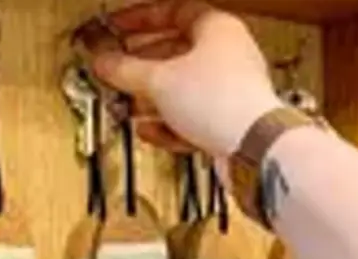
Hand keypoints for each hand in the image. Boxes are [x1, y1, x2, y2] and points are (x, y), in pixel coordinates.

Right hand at [87, 1, 282, 158]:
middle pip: (177, 53)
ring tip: (127, 103)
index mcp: (218, 28)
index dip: (141, 18)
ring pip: (185, 90)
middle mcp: (230, 55)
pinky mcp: (231, 123)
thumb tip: (104, 62)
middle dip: (142, 65)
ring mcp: (232, 91)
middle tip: (116, 69)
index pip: (174, 11)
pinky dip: (171, 124)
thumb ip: (125, 69)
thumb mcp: (158, 80)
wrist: (254, 147)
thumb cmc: (220, 100)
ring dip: (153, 98)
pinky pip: (195, 118)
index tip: (117, 28)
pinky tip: (149, 130)